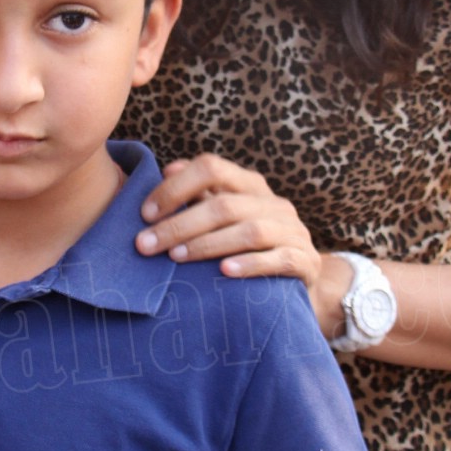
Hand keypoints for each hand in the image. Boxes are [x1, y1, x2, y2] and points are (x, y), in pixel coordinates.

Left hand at [136, 152, 339, 305]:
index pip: (211, 168)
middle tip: (146, 245)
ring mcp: (294, 231)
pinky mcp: (306, 262)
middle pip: (224, 204)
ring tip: (177, 257)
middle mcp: (274, 203)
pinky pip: (280, 259)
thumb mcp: (223, 219)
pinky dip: (251, 264)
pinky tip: (225, 272)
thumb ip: (199, 196)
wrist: (297, 282)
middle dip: (179, 224)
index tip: (144, 213)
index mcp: (250, 185)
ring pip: (250, 231)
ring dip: (208, 244)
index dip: (175, 187)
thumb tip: (167, 170)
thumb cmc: (246, 248)